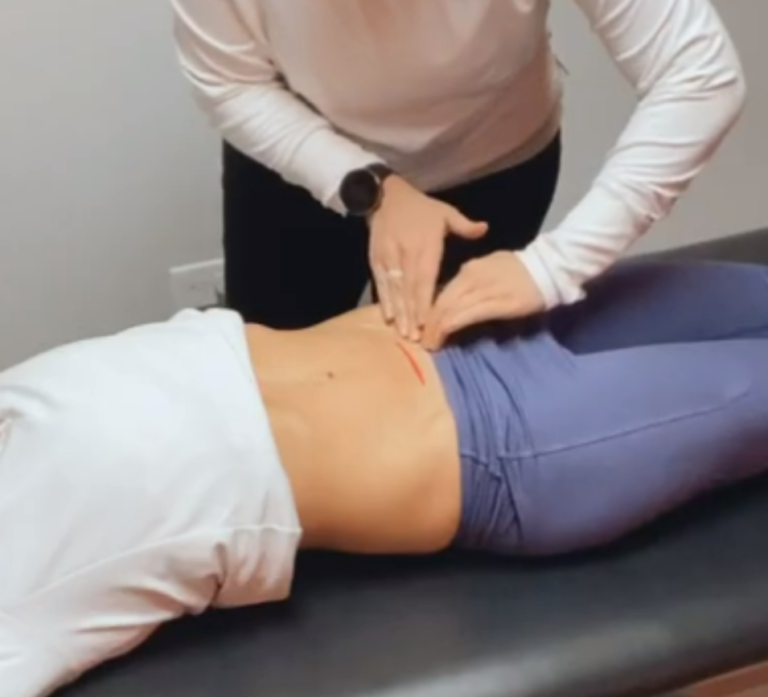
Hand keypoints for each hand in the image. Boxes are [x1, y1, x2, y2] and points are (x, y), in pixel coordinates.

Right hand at [369, 176, 487, 339]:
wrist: (385, 196)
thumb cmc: (420, 207)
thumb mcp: (444, 211)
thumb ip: (464, 225)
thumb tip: (485, 229)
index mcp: (425, 244)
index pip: (425, 277)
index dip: (425, 300)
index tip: (428, 322)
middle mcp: (405, 253)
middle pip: (409, 289)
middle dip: (412, 315)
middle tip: (416, 338)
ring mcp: (388, 257)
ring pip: (394, 289)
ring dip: (399, 312)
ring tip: (404, 333)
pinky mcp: (376, 259)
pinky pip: (381, 283)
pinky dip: (385, 300)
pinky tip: (388, 317)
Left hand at [422, 251, 545, 350]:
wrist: (548, 268)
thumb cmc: (520, 272)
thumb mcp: (488, 268)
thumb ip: (469, 283)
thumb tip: (451, 301)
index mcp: (469, 269)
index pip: (440, 292)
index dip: (427, 311)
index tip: (421, 326)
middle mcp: (471, 278)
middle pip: (440, 302)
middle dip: (427, 323)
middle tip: (421, 340)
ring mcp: (483, 291)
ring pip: (449, 311)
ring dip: (435, 330)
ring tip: (430, 344)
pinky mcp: (496, 305)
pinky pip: (465, 317)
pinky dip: (449, 328)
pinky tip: (443, 339)